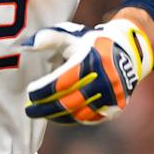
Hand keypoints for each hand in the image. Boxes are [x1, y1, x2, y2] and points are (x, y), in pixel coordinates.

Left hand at [20, 19, 153, 124]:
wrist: (128, 52)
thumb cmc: (91, 43)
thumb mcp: (71, 35)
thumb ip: (49, 38)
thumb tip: (26, 45)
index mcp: (90, 61)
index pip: (61, 82)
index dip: (43, 90)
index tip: (30, 93)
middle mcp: (103, 80)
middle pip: (67, 102)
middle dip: (45, 108)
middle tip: (29, 111)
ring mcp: (111, 96)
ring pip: (78, 113)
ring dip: (58, 116)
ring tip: (43, 113)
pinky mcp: (115, 108)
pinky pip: (90, 118)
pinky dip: (73, 118)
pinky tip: (60, 115)